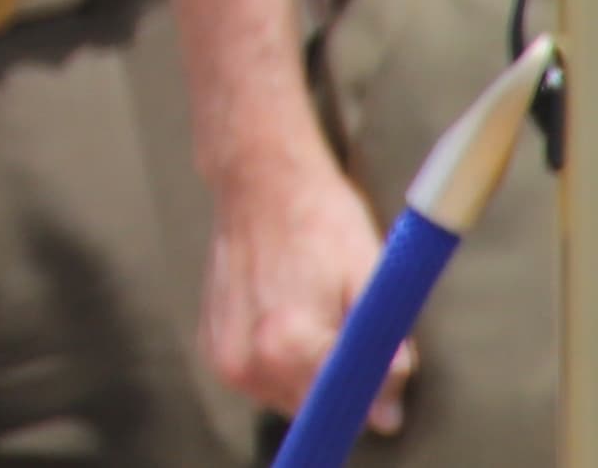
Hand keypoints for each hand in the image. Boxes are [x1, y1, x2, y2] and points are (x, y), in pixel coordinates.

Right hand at [206, 141, 397, 430]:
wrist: (260, 181)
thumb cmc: (319, 220)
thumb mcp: (371, 279)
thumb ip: (384, 355)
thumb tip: (387, 415)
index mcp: (288, 343)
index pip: (346, 410)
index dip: (372, 390)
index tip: (376, 362)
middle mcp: (247, 360)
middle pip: (315, 409)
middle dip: (338, 380)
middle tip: (341, 322)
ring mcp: (223, 358)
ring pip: (287, 398)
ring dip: (307, 372)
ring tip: (311, 313)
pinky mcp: (210, 350)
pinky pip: (260, 381)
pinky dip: (279, 361)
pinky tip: (285, 315)